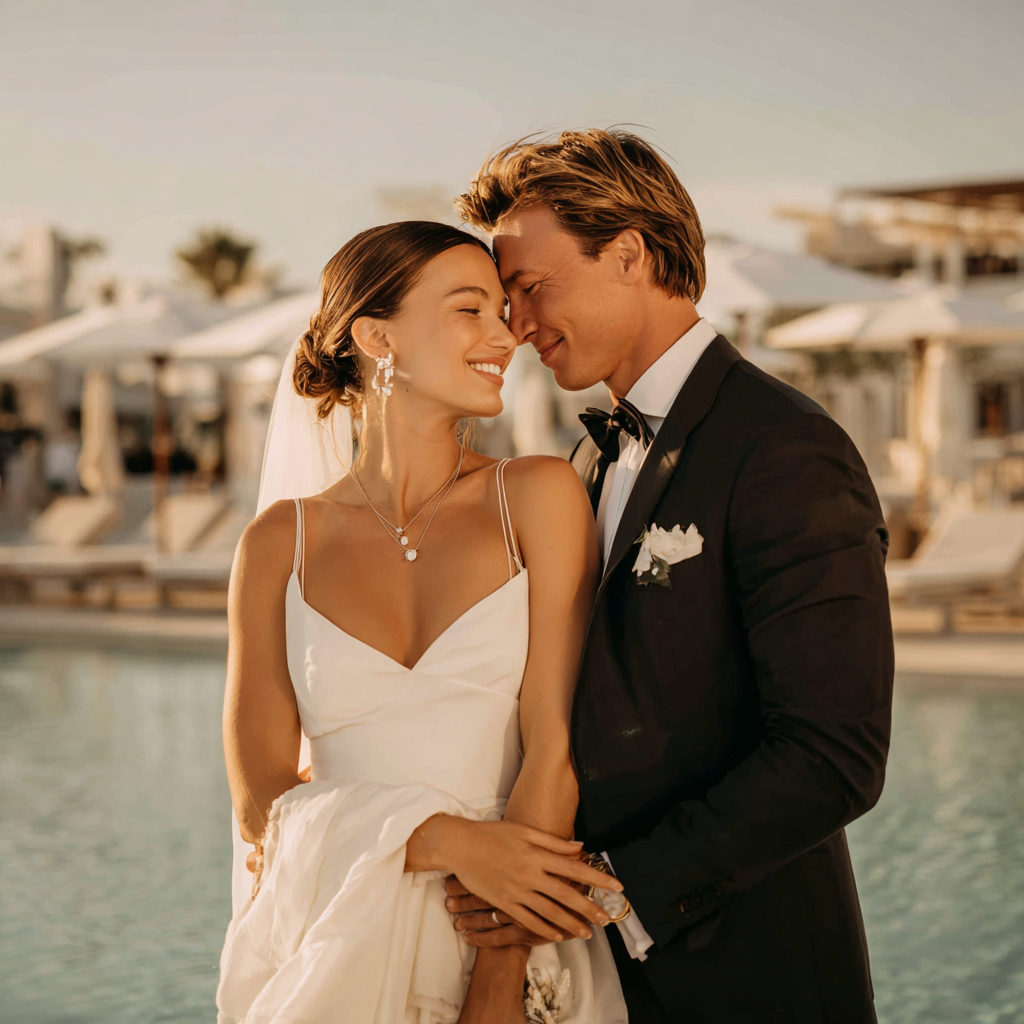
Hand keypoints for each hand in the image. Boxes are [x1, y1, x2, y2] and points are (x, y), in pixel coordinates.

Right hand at [409, 816, 620, 941]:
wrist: (460, 846)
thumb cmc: (493, 833)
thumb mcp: (524, 830)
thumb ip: (553, 842)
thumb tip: (580, 848)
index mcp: (537, 854)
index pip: (574, 868)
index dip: (597, 878)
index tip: (616, 887)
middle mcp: (530, 874)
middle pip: (566, 894)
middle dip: (589, 907)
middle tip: (607, 918)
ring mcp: (517, 890)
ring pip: (550, 911)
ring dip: (571, 923)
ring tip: (588, 932)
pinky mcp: (504, 902)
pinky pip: (528, 920)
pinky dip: (545, 929)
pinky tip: (558, 935)